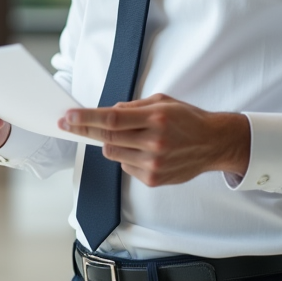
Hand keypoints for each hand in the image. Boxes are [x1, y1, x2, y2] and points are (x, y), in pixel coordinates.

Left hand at [59, 93, 249, 186]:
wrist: (213, 144)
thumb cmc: (187, 119)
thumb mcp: (162, 102)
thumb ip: (133, 107)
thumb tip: (107, 112)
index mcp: (156, 118)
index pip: (112, 119)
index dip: (86, 118)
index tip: (68, 116)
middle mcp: (154, 142)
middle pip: (107, 137)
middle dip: (84, 129)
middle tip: (69, 123)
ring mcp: (153, 164)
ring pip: (112, 152)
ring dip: (112, 142)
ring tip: (131, 136)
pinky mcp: (153, 179)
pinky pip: (125, 166)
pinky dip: (126, 156)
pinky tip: (143, 150)